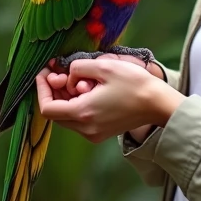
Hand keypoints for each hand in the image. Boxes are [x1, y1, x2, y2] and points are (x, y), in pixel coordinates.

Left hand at [36, 56, 182, 142]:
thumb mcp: (103, 67)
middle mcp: (85, 129)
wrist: (159, 104)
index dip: (41, 89)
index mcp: (83, 113)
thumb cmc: (134, 84)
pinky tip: (90, 89)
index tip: (45, 72)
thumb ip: (77, 68)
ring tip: (81, 79)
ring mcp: (94, 134)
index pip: (47, 108)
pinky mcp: (101, 133)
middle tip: (61, 72)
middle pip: (56, 113)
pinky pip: (80, 119)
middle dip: (55, 91)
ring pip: (67, 116)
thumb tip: (68, 75)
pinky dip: (78, 103)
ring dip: (67, 97)